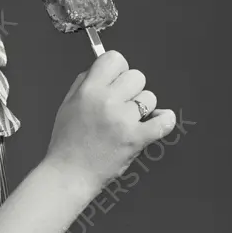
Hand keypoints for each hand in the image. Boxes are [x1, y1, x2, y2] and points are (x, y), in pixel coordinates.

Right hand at [44, 50, 176, 197]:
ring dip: (143, 108)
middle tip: (121, 104)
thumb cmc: (67, 142)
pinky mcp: (137, 138)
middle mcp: (107, 101)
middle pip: (136, 76)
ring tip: (128, 121)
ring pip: (150, 97)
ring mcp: (123, 120)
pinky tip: (157, 122)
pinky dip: (164, 120)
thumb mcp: (67, 104)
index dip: (118, 69)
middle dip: (131, 89)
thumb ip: (84, 83)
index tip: (116, 80)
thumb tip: (103, 69)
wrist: (69, 174)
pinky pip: (164, 121)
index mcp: (88, 90)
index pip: (114, 58)